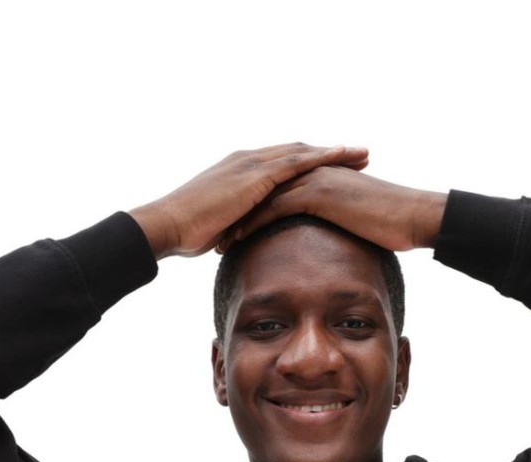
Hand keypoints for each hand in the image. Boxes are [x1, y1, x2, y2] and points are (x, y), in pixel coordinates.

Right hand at [128, 144, 370, 259]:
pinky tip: (338, 158)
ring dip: (333, 152)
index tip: (339, 167)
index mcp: (242, 171)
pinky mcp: (252, 176)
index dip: (312, 164)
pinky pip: (292, 164)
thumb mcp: (222, 226)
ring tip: (361, 154)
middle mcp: (249, 161)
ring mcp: (251, 165)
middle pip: (299, 152)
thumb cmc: (188, 231)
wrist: (168, 225)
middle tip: (361, 154)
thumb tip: (249, 240)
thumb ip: (239, 225)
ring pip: (301, 152)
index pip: (284, 163)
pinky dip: (317, 159)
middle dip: (331, 153)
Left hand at [215, 166, 447, 254]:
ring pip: (263, 197)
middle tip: (215, 233)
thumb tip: (330, 242)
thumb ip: (339, 222)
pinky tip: (238, 241)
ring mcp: (313, 179)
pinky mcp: (318, 193)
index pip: (275, 188)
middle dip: (238, 211)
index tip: (231, 228)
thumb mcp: (358, 220)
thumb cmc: (393, 224)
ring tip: (218, 242)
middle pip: (262, 189)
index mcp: (318, 175)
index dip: (252, 208)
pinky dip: (254, 223)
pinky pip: (276, 208)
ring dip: (239, 218)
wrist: (414, 216)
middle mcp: (311, 171)